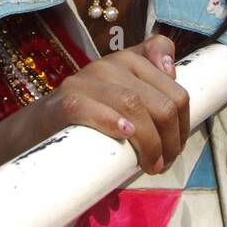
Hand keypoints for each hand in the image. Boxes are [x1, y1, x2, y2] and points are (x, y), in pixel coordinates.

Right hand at [39, 35, 189, 174]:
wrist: (43, 125)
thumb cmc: (94, 116)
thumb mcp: (128, 98)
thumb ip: (155, 87)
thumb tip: (175, 75)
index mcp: (131, 61)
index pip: (174, 86)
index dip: (183, 120)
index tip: (176, 142)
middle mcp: (111, 64)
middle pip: (160, 102)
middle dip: (170, 140)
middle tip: (163, 163)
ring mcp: (86, 80)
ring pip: (133, 104)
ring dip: (150, 143)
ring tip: (150, 165)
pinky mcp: (65, 100)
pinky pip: (91, 108)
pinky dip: (111, 122)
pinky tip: (124, 135)